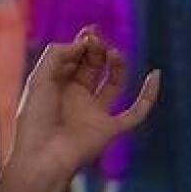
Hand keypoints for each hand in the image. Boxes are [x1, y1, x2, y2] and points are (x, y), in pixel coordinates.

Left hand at [5, 26, 159, 191]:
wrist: (42, 158)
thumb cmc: (34, 120)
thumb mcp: (39, 79)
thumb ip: (57, 54)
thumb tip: (84, 44)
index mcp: (56, 87)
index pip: (74, 58)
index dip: (82, 44)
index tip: (88, 33)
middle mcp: (76, 98)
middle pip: (93, 66)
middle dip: (96, 50)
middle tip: (97, 42)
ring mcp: (95, 114)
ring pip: (114, 83)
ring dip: (117, 65)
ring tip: (113, 53)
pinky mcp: (110, 130)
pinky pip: (136, 112)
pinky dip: (149, 96)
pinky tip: (155, 75)